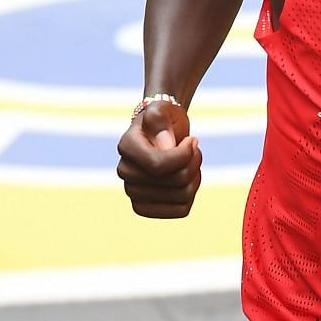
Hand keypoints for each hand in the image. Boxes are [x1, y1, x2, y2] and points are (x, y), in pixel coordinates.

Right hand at [116, 100, 200, 218]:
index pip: (159, 165)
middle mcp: (125, 172)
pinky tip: (188, 178)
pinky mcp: (146, 207)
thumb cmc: (164, 121)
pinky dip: (192, 194)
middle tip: (194, 148)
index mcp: (126, 147)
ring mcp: (133, 192)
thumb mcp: (163, 110)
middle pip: (176, 181)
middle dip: (193, 163)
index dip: (184, 155)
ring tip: (192, 162)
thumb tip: (165, 145)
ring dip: (195, 177)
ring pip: (182, 196)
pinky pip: (181, 210)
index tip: (193, 140)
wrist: (161, 134)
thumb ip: (160, 121)